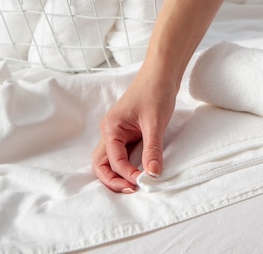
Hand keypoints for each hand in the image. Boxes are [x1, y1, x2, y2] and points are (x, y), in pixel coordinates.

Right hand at [92, 70, 176, 192]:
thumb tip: (152, 174)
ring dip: (119, 174)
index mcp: (111, 128)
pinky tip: (140, 171)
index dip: (127, 174)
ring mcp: (117, 133)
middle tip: (133, 189)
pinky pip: (122, 154)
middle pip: (102, 164)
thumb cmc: (155, 91)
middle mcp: (110, 132)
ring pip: (110, 161)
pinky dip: (127, 166)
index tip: (144, 181)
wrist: (161, 72)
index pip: (113, 160)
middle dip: (113, 180)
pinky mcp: (128, 133)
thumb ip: (152, 149)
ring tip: (135, 184)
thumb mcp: (155, 122)